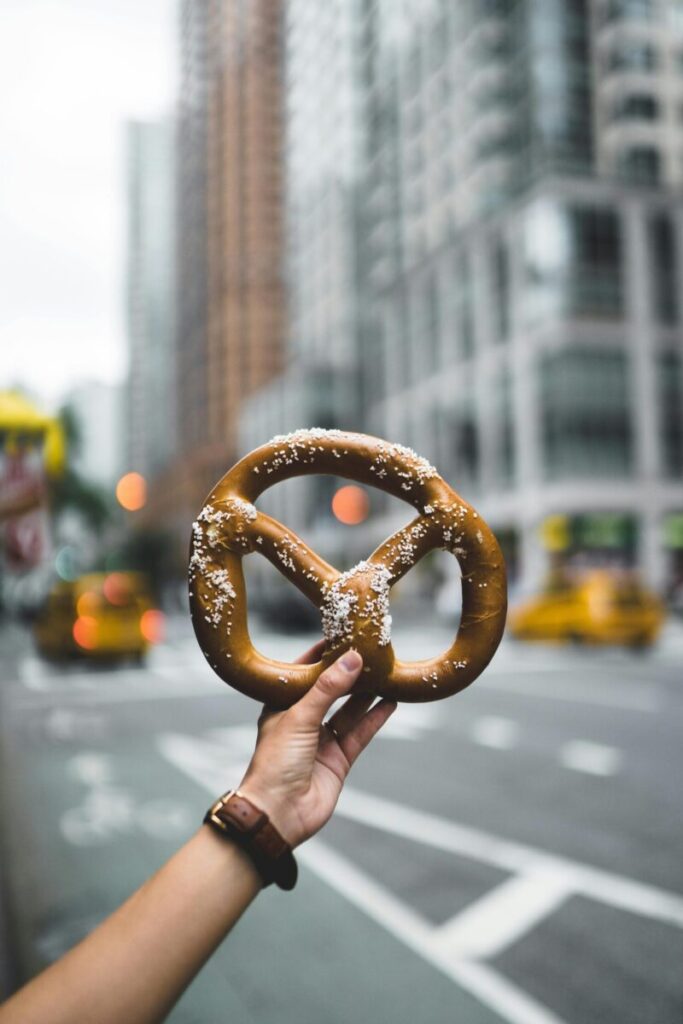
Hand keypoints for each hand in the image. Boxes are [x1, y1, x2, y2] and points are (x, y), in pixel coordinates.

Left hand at [238, 642, 395, 846]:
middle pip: (331, 691)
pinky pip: (360, 733)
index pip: (304, 673)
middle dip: (350, 674)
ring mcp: (321, 741)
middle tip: (373, 653)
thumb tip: (352, 659)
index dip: (323, 655)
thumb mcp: (299, 717)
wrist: (277, 814)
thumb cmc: (274, 763)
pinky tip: (390, 702)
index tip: (343, 636)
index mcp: (281, 706)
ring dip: (367, 694)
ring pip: (349, 711)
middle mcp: (302, 721)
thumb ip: (327, 688)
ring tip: (387, 673)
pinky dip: (375, 718)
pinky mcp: (338, 759)